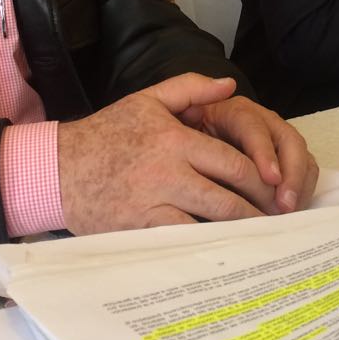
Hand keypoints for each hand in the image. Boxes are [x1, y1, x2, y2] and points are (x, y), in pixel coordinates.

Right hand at [57, 74, 317, 234]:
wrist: (57, 170)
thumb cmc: (106, 134)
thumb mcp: (147, 100)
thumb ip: (190, 88)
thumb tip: (229, 86)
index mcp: (176, 140)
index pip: (233, 161)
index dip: (262, 178)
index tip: (279, 189)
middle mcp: (170, 172)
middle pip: (229, 196)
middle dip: (259, 210)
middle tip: (281, 221)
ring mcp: (155, 203)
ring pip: (210, 222)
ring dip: (240, 232)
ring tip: (263, 239)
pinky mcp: (141, 228)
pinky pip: (183, 241)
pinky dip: (207, 247)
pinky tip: (225, 253)